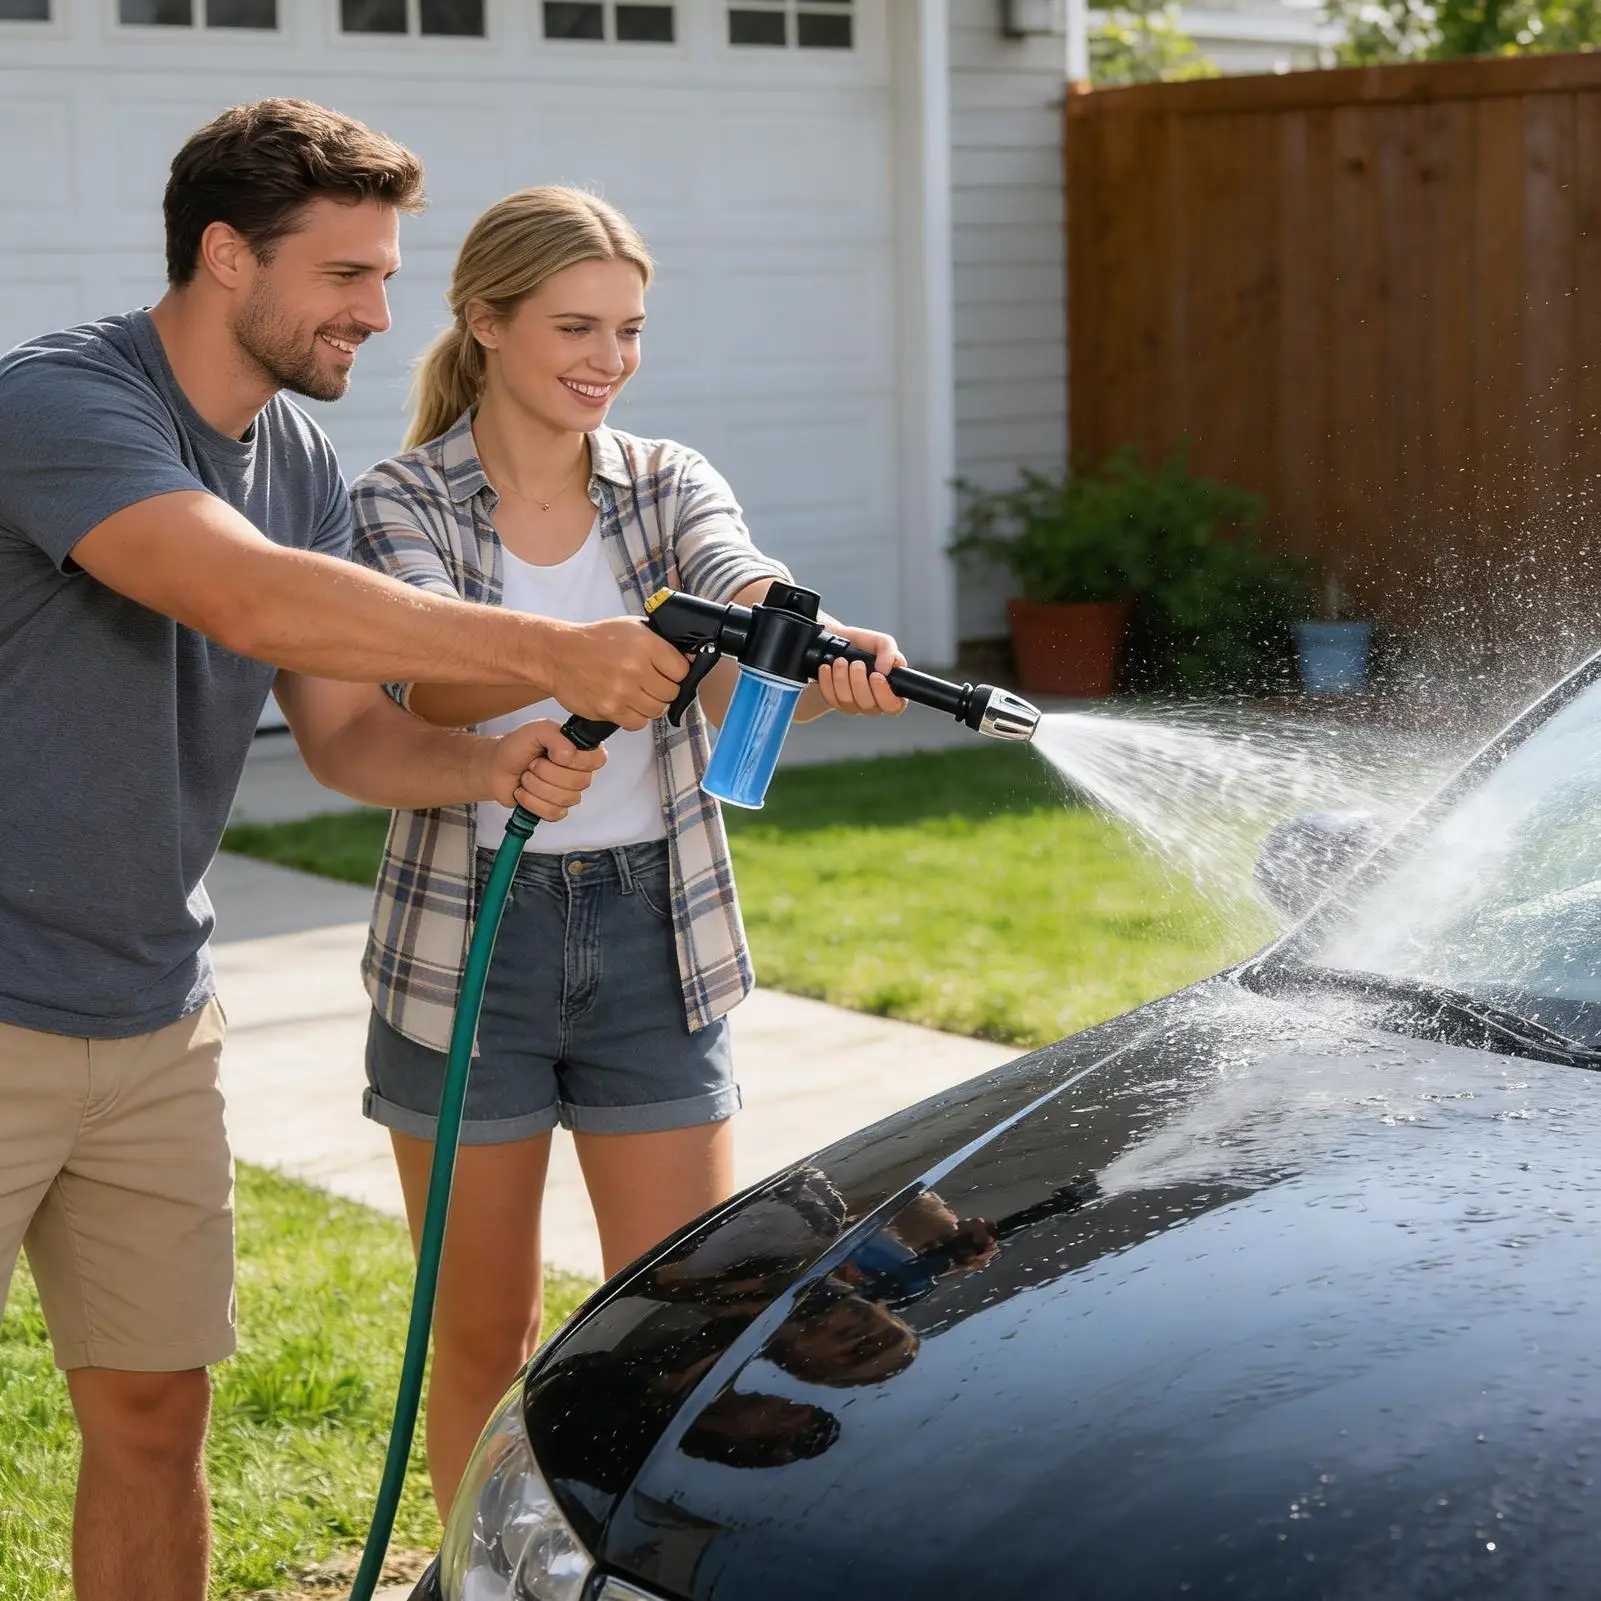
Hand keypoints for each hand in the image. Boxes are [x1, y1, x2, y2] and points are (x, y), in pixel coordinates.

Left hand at [477, 718, 606, 817]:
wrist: (496, 767)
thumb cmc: (517, 747)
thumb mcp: (536, 730)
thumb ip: (555, 736)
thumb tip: (568, 756)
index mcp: (580, 751)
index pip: (598, 759)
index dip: (576, 759)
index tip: (554, 754)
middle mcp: (579, 772)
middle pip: (580, 782)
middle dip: (547, 772)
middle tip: (533, 764)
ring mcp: (568, 793)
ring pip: (566, 798)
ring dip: (537, 786)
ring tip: (526, 776)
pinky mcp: (555, 810)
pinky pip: (554, 812)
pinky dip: (532, 802)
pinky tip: (523, 792)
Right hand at [552, 617, 688, 730]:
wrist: (559, 654)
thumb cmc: (596, 641)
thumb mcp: (632, 628)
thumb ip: (661, 642)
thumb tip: (690, 656)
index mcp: (646, 645)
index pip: (682, 670)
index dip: (677, 673)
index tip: (669, 672)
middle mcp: (636, 668)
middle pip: (671, 693)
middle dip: (664, 690)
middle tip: (650, 683)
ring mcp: (622, 692)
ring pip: (656, 710)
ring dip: (650, 704)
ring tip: (636, 693)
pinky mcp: (609, 710)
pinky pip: (637, 723)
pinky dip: (634, 717)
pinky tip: (625, 703)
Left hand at [815, 624, 906, 716]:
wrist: (839, 643)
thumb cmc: (864, 645)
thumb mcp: (882, 642)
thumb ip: (890, 652)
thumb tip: (885, 669)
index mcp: (891, 691)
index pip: (893, 706)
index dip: (884, 694)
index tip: (876, 675)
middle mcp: (874, 703)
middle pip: (868, 705)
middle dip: (859, 681)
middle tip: (856, 663)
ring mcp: (854, 705)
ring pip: (848, 701)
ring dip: (842, 678)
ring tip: (840, 661)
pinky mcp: (836, 703)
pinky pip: (831, 698)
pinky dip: (827, 681)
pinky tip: (827, 668)